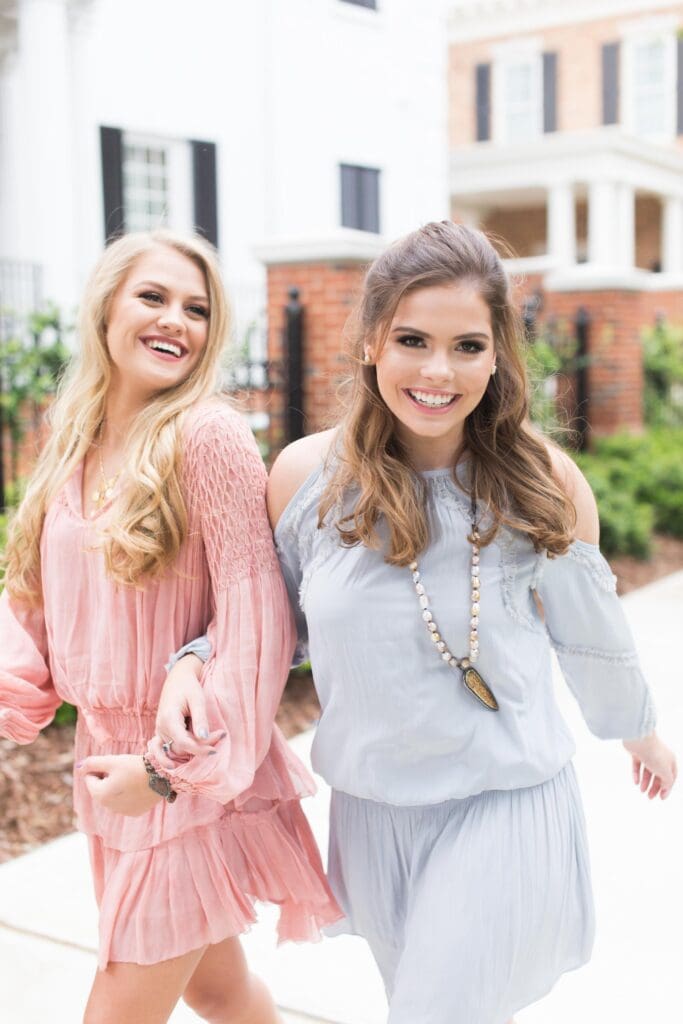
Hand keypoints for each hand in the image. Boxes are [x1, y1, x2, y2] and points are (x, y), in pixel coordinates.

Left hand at [76, 754, 161, 815]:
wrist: (161, 776)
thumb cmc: (134, 766)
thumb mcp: (112, 761)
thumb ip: (92, 763)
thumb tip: (78, 766)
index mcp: (100, 794)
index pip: (90, 778)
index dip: (100, 768)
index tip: (114, 764)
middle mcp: (108, 807)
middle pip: (101, 788)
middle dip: (107, 778)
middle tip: (123, 770)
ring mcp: (122, 812)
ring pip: (112, 796)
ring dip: (117, 787)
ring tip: (132, 778)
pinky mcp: (134, 812)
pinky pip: (124, 802)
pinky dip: (128, 794)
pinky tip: (138, 787)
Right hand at [153, 654, 221, 769]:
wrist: (177, 679)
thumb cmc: (188, 687)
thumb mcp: (197, 699)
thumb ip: (200, 719)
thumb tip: (204, 738)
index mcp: (168, 719)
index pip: (184, 743)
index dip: (200, 749)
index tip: (215, 750)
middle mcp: (161, 728)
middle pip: (181, 748)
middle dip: (201, 746)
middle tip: (221, 735)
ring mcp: (160, 731)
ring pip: (176, 750)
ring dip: (192, 750)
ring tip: (210, 746)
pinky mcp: (162, 733)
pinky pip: (161, 750)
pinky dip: (166, 758)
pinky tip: (174, 766)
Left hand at [623, 733, 676, 799]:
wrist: (639, 738)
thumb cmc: (655, 754)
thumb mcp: (665, 772)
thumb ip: (667, 782)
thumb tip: (665, 789)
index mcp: (670, 761)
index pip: (671, 777)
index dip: (667, 788)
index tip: (661, 798)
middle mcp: (660, 757)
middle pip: (659, 775)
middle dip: (655, 787)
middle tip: (649, 797)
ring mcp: (648, 754)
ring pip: (647, 771)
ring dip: (645, 782)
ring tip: (642, 791)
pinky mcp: (637, 752)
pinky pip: (637, 765)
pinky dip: (636, 774)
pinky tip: (636, 782)